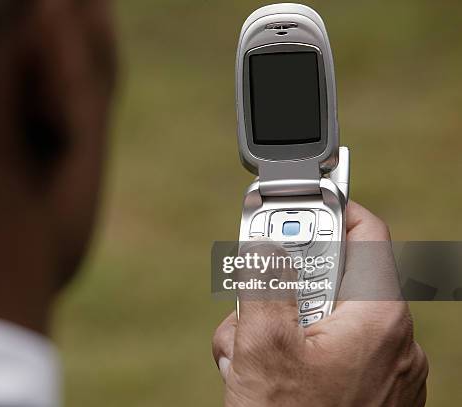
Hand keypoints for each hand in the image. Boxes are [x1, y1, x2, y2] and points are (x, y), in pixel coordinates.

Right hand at [212, 201, 427, 405]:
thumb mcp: (261, 348)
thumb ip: (263, 282)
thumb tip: (265, 243)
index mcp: (378, 318)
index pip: (366, 233)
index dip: (329, 209)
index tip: (294, 204)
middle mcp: (393, 341)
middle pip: (333, 278)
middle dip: (282, 285)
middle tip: (251, 302)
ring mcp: (384, 370)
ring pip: (324, 317)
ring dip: (276, 326)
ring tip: (245, 359)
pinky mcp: (369, 391)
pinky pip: (331, 350)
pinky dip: (295, 351)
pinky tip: (263, 378)